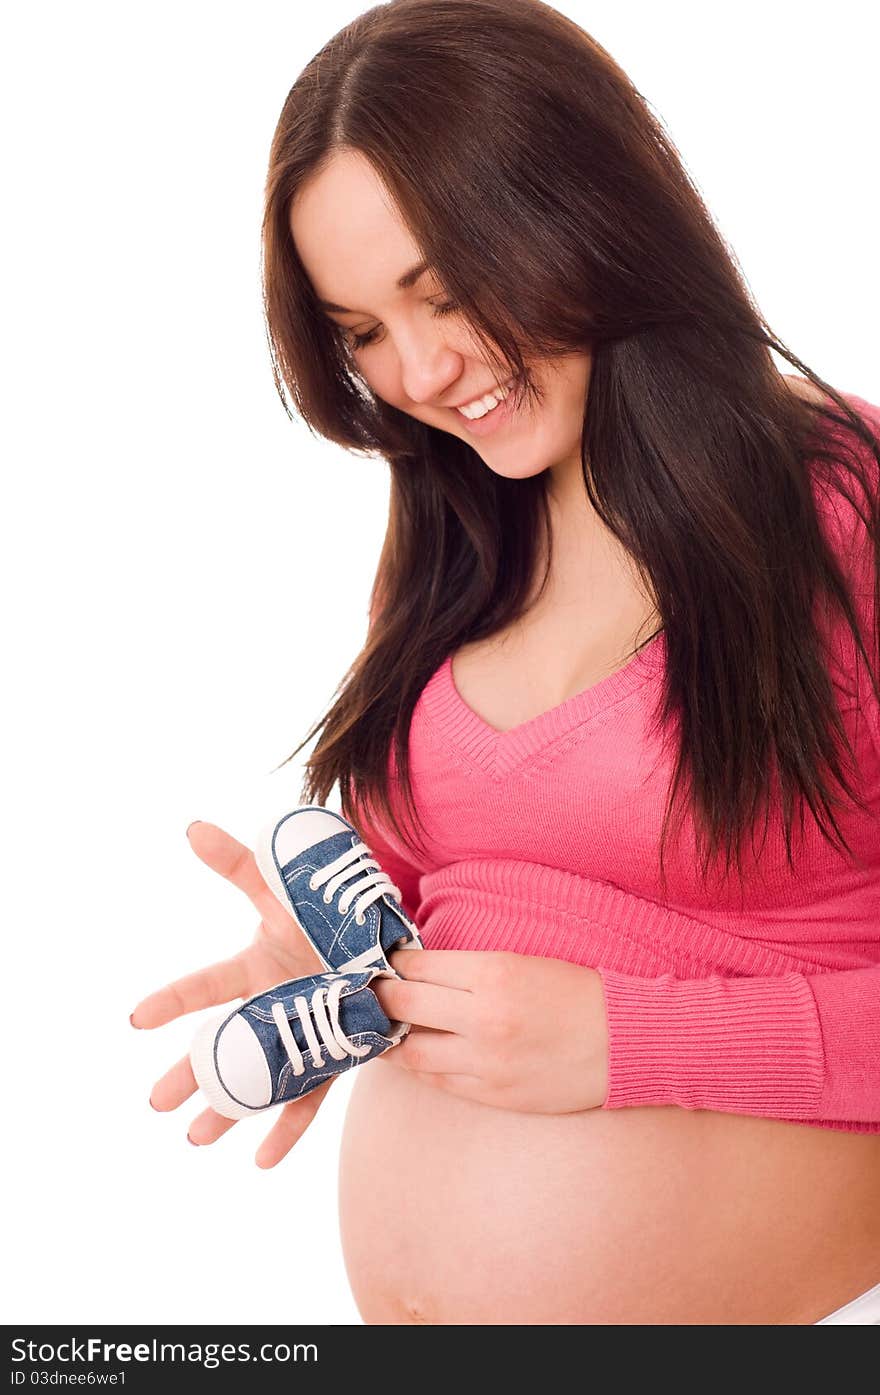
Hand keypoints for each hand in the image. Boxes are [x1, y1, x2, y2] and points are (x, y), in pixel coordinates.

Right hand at [130, 820, 329, 1167]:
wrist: (376, 939)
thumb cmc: (320, 915)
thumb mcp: (281, 889)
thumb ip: (239, 863)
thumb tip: (191, 827)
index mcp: (254, 969)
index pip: (207, 985)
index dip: (173, 1000)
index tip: (137, 1018)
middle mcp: (269, 1007)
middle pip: (222, 1045)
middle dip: (189, 1073)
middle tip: (157, 1102)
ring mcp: (298, 1034)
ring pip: (256, 1078)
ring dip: (227, 1109)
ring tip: (198, 1139)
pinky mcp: (331, 1054)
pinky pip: (307, 1096)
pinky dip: (286, 1128)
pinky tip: (263, 1160)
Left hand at [372, 950, 608, 1112]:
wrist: (626, 1042)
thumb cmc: (578, 993)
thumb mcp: (524, 962)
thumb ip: (470, 968)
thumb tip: (417, 971)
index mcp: (494, 973)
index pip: (418, 966)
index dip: (391, 965)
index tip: (378, 964)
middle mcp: (485, 1018)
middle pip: (404, 1007)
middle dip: (377, 998)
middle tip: (362, 994)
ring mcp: (487, 1062)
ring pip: (412, 1053)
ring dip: (389, 1041)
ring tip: (376, 1030)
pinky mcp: (494, 1095)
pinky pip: (440, 1082)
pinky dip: (422, 1068)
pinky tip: (413, 1056)